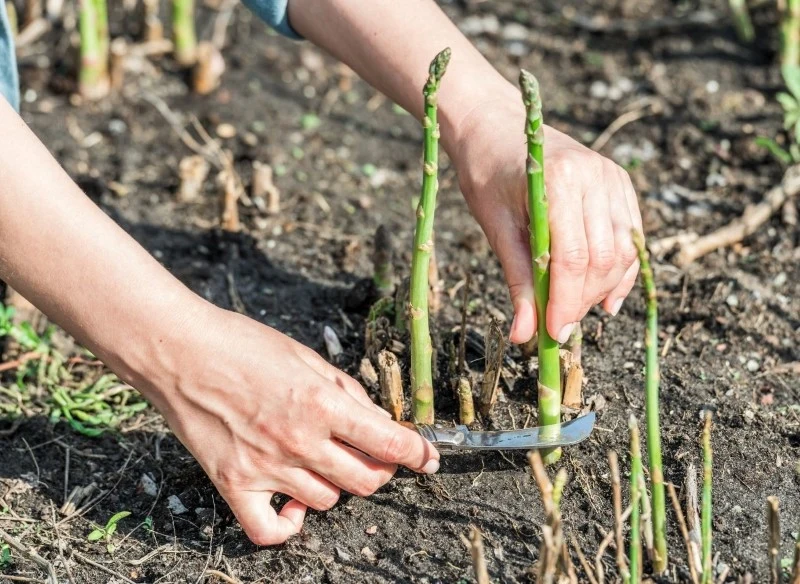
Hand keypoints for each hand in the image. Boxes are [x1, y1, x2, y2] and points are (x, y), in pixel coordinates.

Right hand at [138, 306, 439, 545]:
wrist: (179, 350)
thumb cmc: (241, 344)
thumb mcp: (306, 355)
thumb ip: (345, 390)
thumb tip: (376, 419)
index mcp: (322, 403)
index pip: (389, 443)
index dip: (418, 453)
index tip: (427, 458)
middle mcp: (300, 440)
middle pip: (366, 481)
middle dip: (380, 471)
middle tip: (372, 457)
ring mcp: (266, 466)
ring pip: (327, 502)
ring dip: (335, 486)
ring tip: (320, 463)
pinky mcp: (234, 483)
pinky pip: (270, 531)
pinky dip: (289, 525)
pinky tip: (292, 504)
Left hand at [449, 92, 641, 344]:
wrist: (496, 126)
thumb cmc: (487, 174)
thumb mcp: (495, 228)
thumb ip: (517, 280)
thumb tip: (524, 335)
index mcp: (560, 181)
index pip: (574, 258)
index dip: (565, 302)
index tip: (552, 333)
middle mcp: (596, 176)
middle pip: (603, 259)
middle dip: (582, 300)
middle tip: (556, 324)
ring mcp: (613, 177)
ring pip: (622, 252)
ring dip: (599, 289)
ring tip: (571, 307)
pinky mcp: (620, 183)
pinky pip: (630, 238)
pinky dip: (619, 272)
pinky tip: (604, 299)